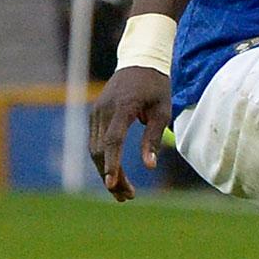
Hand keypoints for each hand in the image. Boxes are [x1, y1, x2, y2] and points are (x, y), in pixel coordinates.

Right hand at [89, 66, 169, 200]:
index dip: (112, 164)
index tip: (112, 184)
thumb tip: (149, 166)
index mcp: (122, 107)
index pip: (112, 140)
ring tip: (123, 193)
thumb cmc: (156, 86)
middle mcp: (103, 110)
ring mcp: (96, 112)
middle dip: (112, 176)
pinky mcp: (95, 116)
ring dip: (106, 172)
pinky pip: (95, 142)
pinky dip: (103, 160)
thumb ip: (154, 138)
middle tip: (127, 197)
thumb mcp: (163, 110)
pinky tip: (116, 174)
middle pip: (100, 150)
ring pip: (94, 149)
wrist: (139, 61)